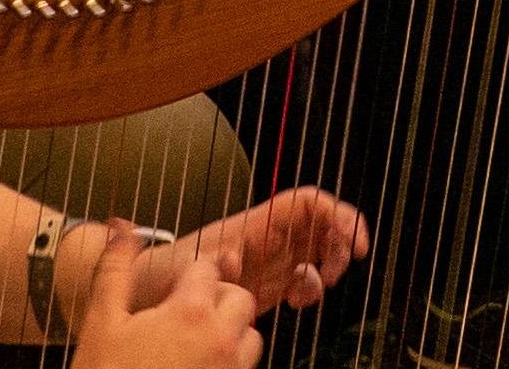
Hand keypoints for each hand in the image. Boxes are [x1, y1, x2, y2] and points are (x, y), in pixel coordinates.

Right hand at [70, 220, 261, 368]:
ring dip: (231, 332)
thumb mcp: (101, 324)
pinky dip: (229, 362)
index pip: (208, 270)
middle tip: (186, 313)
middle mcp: (219, 340)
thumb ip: (115, 270)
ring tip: (196, 343)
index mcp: (190, 313)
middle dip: (218, 299)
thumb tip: (121, 226)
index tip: (174, 290)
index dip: (190, 276)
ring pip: (251, 337)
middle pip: (240, 298)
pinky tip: (197, 368)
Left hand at [125, 189, 369, 320]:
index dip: (337, 214)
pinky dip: (310, 290)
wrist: (154, 293)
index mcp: (257, 223)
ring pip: (319, 250)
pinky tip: (295, 305)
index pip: (308, 203)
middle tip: (336, 273)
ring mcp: (273, 257)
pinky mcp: (271, 282)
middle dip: (340, 244)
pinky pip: (305, 277)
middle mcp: (271, 236)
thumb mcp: (189, 265)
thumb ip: (212, 260)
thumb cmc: (169, 271)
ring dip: (327, 268)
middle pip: (323, 223)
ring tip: (308, 294)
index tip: (354, 240)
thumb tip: (234, 257)